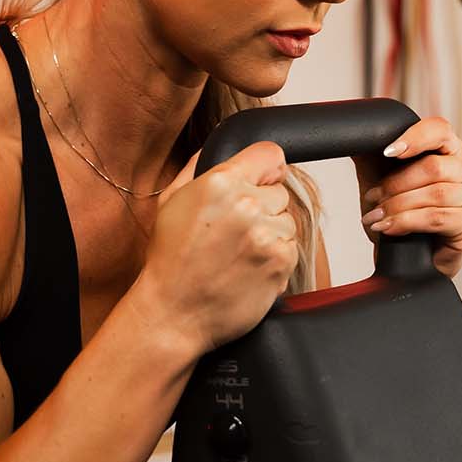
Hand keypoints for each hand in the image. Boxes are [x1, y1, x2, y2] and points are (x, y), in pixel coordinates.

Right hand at [134, 142, 297, 355]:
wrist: (172, 313)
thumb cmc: (169, 261)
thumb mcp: (170, 202)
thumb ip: (197, 167)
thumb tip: (216, 148)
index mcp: (220, 183)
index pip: (271, 154)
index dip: (267, 169)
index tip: (264, 180)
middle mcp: (247, 204)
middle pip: (279, 191)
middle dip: (263, 208)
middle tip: (234, 232)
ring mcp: (266, 235)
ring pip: (288, 221)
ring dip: (271, 235)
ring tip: (239, 253)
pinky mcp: (280, 262)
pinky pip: (291, 248)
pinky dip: (275, 259)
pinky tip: (248, 269)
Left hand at [352, 117, 461, 278]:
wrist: (406, 257)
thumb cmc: (400, 214)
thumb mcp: (380, 178)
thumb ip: (371, 152)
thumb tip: (352, 132)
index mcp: (448, 149)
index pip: (439, 129)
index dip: (414, 138)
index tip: (387, 152)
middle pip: (434, 166)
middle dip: (396, 184)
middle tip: (373, 199)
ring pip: (436, 193)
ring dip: (399, 206)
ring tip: (377, 217)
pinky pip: (438, 217)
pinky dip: (409, 222)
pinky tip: (390, 228)